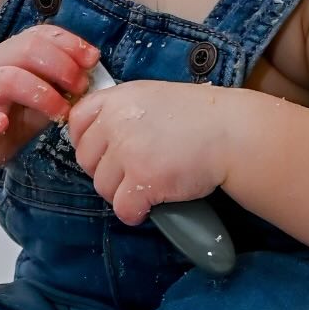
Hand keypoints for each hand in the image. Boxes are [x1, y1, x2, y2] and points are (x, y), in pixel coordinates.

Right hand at [0, 26, 99, 170]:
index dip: (71, 44)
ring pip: (9, 78)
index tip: (93, 60)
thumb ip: (63, 84)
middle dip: (61, 66)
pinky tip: (2, 124)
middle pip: (28, 49)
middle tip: (80, 88)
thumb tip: (96, 78)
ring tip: (59, 112)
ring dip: (41, 93)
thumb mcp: (41, 92)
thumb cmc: (9, 109)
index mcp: (17, 52)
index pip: (44, 35)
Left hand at [65, 78, 229, 226]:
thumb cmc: (200, 116)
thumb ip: (123, 111)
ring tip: (148, 186)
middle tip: (133, 173)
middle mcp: (116, 123)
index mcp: (117, 99)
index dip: (86, 142)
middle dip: (107, 172)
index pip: (77, 122)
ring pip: (103, 188)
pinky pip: (123, 208)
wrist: (232, 132)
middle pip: (87, 160)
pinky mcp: (142, 180)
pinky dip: (136, 212)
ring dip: (123, 193)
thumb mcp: (153, 96)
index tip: (102, 153)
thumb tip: (101, 137)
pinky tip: (152, 205)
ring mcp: (128, 152)